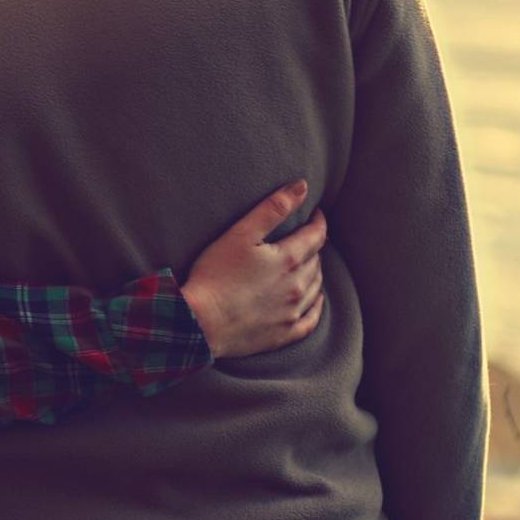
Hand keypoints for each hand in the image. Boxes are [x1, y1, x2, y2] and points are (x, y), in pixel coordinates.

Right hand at [180, 180, 328, 358]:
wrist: (201, 323)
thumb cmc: (215, 275)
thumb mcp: (240, 234)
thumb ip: (273, 208)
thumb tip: (302, 186)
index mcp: (289, 260)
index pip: (316, 235)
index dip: (318, 221)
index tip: (315, 212)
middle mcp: (298, 286)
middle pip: (317, 261)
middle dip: (313, 245)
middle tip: (303, 236)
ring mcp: (293, 312)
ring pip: (316, 287)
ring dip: (314, 272)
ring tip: (306, 262)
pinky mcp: (285, 333)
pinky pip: (312, 318)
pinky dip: (317, 306)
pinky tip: (314, 299)